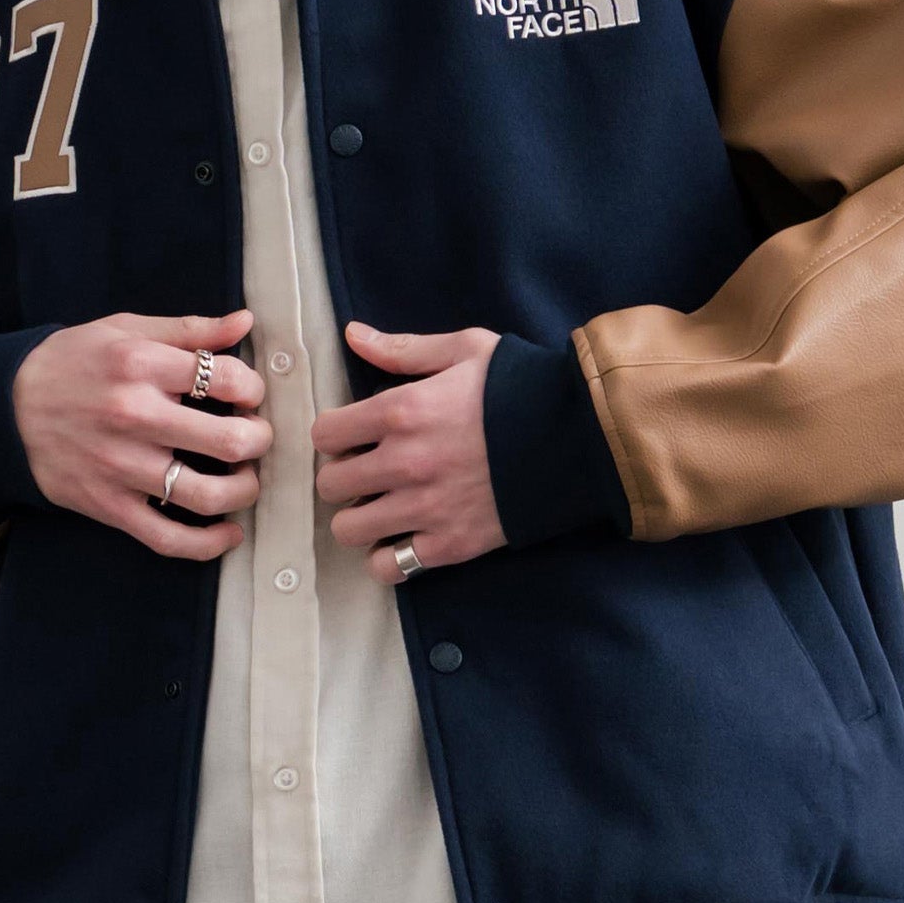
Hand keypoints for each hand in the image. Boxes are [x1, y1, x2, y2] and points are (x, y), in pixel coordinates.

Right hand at [12, 307, 270, 558]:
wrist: (2, 408)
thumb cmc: (73, 362)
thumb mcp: (126, 329)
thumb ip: (191, 329)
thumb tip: (245, 323)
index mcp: (143, 365)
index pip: (227, 380)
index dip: (253, 389)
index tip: (249, 395)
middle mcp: (135, 416)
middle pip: (228, 441)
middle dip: (259, 440)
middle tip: (256, 436)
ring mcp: (121, 467)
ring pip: (207, 496)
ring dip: (244, 491)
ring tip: (245, 479)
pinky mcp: (108, 505)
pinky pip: (167, 538)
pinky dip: (208, 544)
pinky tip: (228, 532)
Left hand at [312, 321, 506, 583]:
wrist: (579, 436)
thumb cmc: (520, 385)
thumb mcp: (465, 349)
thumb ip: (403, 348)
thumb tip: (351, 335)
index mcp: (401, 410)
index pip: (324, 434)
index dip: (336, 434)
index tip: (356, 436)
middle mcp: (403, 463)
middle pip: (330, 485)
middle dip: (344, 475)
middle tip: (370, 470)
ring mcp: (425, 508)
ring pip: (348, 530)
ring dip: (360, 517)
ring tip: (384, 505)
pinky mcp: (450, 545)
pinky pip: (388, 567)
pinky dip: (389, 557)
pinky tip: (405, 536)